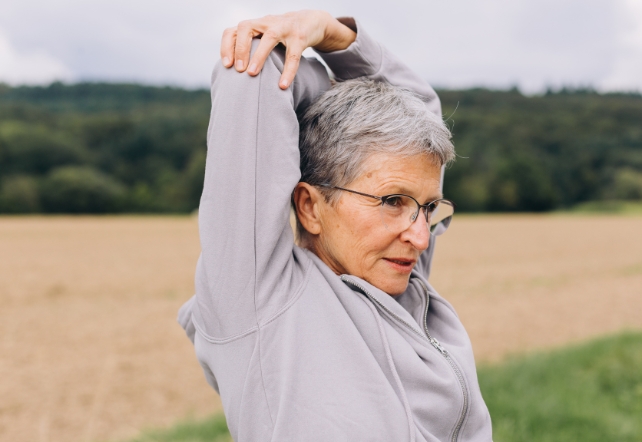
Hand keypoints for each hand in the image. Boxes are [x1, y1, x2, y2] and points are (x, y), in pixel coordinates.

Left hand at [220, 11, 356, 88]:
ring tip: (252, 74)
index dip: (226, 46)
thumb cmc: (282, 35)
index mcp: (255, 25)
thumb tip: (235, 74)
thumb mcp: (265, 36)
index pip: (233, 31)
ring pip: (269, 38)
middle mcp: (266, 23)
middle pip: (246, 28)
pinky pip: (292, 55)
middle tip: (238, 70)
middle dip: (240, 49)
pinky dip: (287, 71)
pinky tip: (282, 85)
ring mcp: (284, 28)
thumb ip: (252, 48)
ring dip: (258, 55)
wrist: (311, 21)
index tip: (226, 65)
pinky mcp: (300, 37)